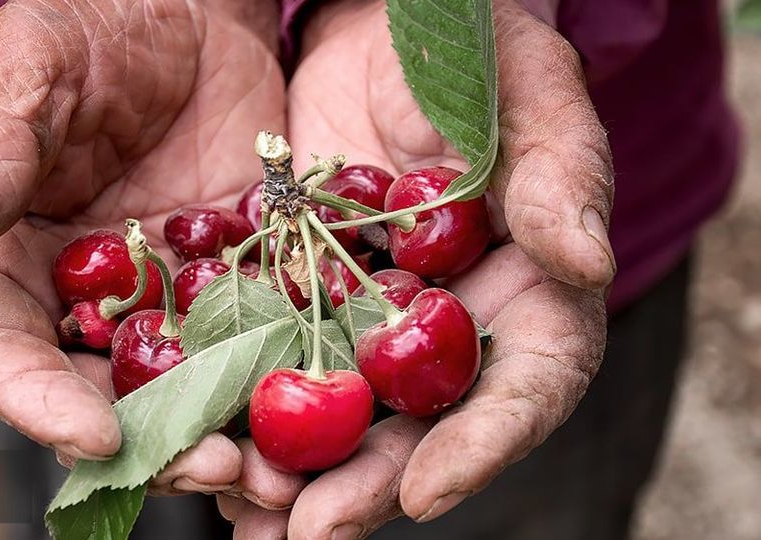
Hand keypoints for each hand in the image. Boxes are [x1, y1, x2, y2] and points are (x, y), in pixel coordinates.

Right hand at [0, 0, 283, 492]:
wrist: (195, 11)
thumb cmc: (97, 25)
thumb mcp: (39, 65)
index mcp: (7, 258)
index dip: (32, 402)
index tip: (92, 437)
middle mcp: (81, 298)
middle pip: (97, 395)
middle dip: (152, 443)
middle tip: (211, 469)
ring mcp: (165, 299)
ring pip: (183, 388)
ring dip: (227, 434)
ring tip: (276, 469)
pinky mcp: (236, 284)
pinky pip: (257, 342)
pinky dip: (284, 381)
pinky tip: (326, 407)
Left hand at [218, 0, 614, 535]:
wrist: (381, 35)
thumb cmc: (476, 58)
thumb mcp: (527, 96)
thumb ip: (560, 172)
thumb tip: (585, 261)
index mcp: (528, 294)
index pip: (522, 388)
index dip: (481, 446)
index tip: (428, 491)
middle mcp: (449, 329)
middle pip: (420, 428)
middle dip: (366, 485)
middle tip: (307, 532)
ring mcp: (370, 321)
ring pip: (342, 415)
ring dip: (294, 472)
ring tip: (244, 515)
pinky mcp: (302, 298)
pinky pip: (274, 360)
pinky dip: (242, 406)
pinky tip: (204, 443)